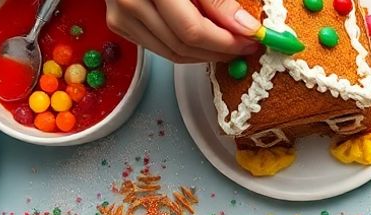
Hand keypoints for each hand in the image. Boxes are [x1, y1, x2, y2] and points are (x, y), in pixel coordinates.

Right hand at [106, 0, 262, 62]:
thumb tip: (244, 28)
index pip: (193, 30)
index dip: (226, 41)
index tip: (251, 41)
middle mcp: (130, 2)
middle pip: (182, 46)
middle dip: (219, 51)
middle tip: (243, 46)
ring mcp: (121, 16)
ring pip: (170, 53)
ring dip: (204, 54)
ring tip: (227, 43)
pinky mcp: (119, 23)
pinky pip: (158, 47)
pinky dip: (183, 47)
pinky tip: (202, 38)